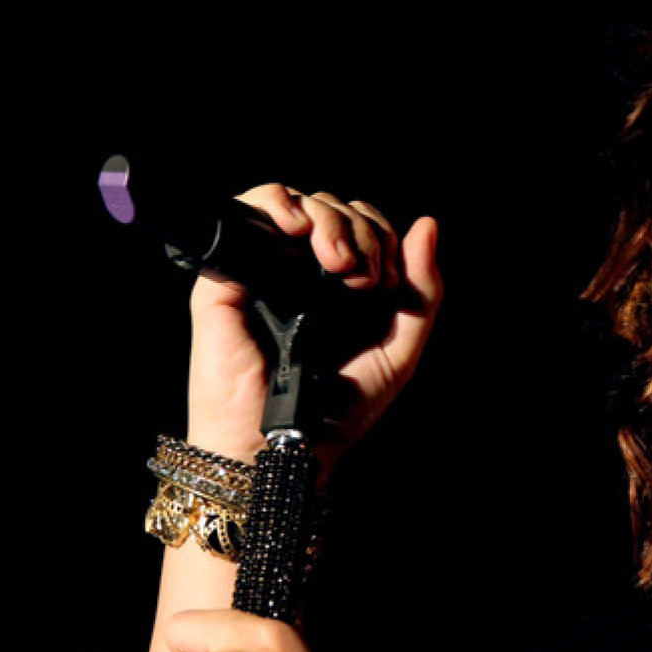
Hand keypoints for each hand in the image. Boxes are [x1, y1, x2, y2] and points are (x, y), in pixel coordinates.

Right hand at [186, 185, 443, 468]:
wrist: (285, 448)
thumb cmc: (337, 412)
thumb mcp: (399, 351)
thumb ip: (422, 291)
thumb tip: (427, 226)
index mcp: (338, 287)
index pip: (361, 223)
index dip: (380, 234)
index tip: (384, 279)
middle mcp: (299, 273)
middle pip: (332, 209)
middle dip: (360, 230)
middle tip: (362, 278)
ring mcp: (262, 272)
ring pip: (297, 203)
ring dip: (329, 219)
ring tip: (337, 263)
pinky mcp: (225, 277)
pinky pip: (248, 211)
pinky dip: (278, 203)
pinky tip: (299, 230)